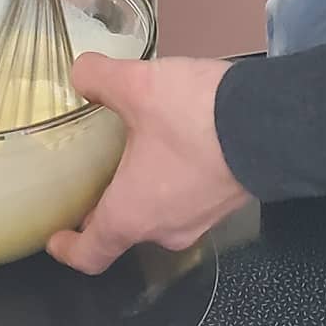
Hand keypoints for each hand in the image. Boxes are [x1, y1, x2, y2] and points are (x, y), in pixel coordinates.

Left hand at [50, 54, 249, 273]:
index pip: (91, 253)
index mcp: (133, 213)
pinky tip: (178, 142)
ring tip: (137, 152)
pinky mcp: (227, 198)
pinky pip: (190, 197)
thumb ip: (100, 78)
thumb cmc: (197, 118)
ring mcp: (201, 217)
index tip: (56, 238)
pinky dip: (176, 179)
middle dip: (108, 208)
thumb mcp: (138, 86)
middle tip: (95, 181)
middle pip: (125, 229)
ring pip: (160, 212)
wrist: (270, 122)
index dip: (68, 248)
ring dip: (146, 190)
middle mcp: (166, 227)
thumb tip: (81, 72)